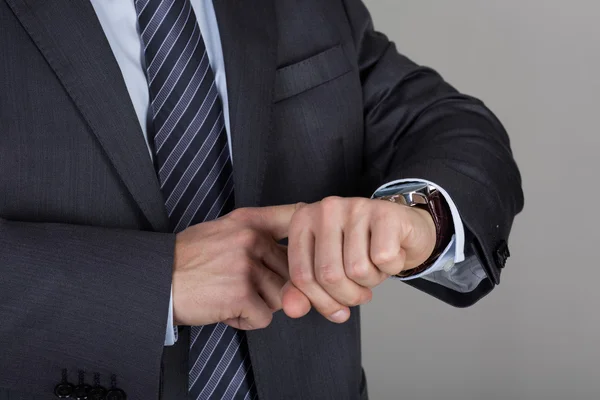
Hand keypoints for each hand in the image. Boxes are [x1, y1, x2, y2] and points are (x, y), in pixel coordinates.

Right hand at [172, 204, 301, 329]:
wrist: (155, 279)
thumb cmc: (187, 259)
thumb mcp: (222, 232)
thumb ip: (256, 239)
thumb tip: (295, 259)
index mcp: (249, 221)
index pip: (295, 216)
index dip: (311, 232)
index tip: (314, 246)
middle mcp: (251, 239)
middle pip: (291, 270)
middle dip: (273, 285)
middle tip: (242, 286)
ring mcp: (247, 266)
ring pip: (280, 297)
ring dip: (258, 305)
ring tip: (230, 297)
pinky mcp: (241, 294)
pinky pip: (264, 318)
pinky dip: (245, 321)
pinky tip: (225, 310)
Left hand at [282, 196, 435, 322]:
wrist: (403, 230)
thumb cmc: (362, 250)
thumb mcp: (327, 270)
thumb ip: (303, 290)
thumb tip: (293, 310)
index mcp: (302, 220)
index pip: (301, 276)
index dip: (321, 302)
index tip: (337, 309)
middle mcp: (325, 209)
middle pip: (329, 275)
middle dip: (349, 296)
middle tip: (361, 290)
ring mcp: (355, 207)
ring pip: (357, 270)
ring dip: (372, 280)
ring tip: (375, 265)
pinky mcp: (384, 213)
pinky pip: (383, 259)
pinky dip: (391, 267)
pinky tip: (391, 254)